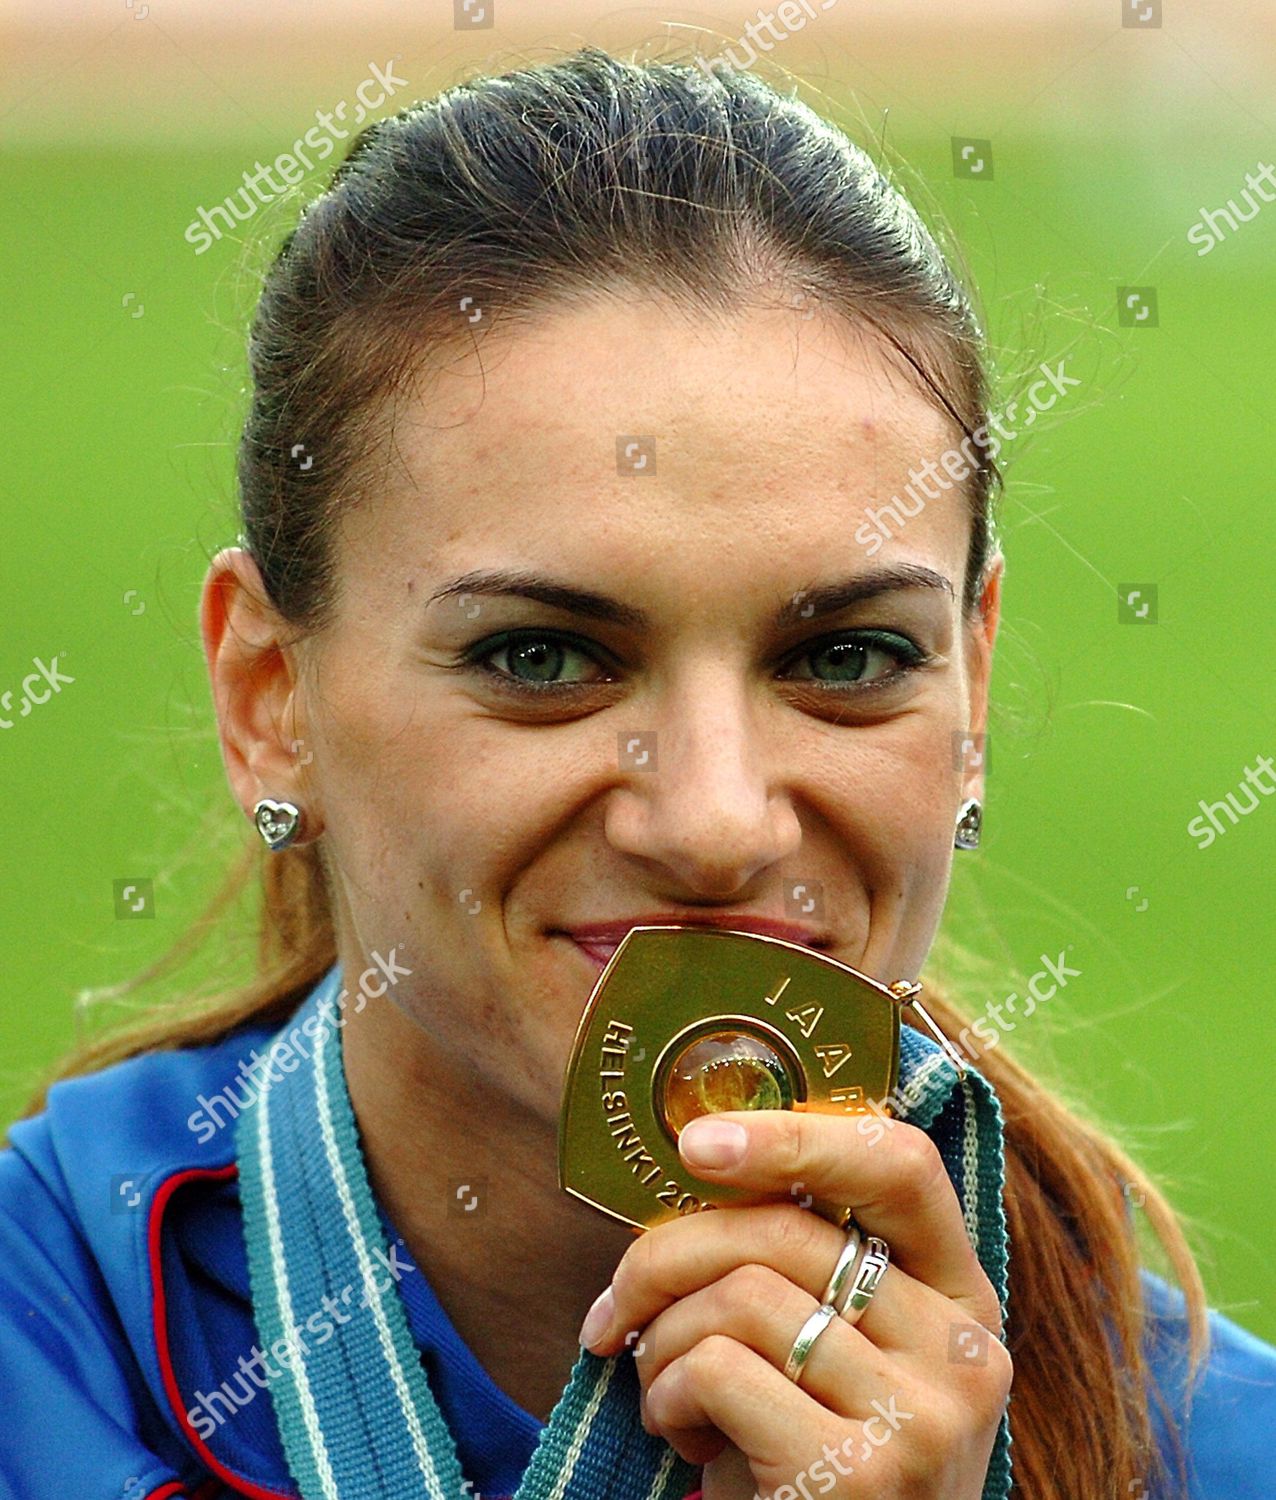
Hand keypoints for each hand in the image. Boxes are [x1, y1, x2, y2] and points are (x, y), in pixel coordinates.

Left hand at [577, 1109, 1011, 1498]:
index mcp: (961, 1298)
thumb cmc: (806, 1465)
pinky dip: (670, 1393)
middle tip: (616, 1308)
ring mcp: (923, 1416)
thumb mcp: (830, 1359)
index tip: (697, 1142)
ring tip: (666, 1390)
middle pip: (788, 1230)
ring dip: (666, 1341)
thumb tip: (697, 1161)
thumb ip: (802, 1271)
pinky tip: (683, 1438)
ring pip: (743, 1297)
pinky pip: (720, 1370)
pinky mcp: (862, 1474)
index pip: (902, 1164)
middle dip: (669, 1255)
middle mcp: (963, 1351)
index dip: (796, 1134)